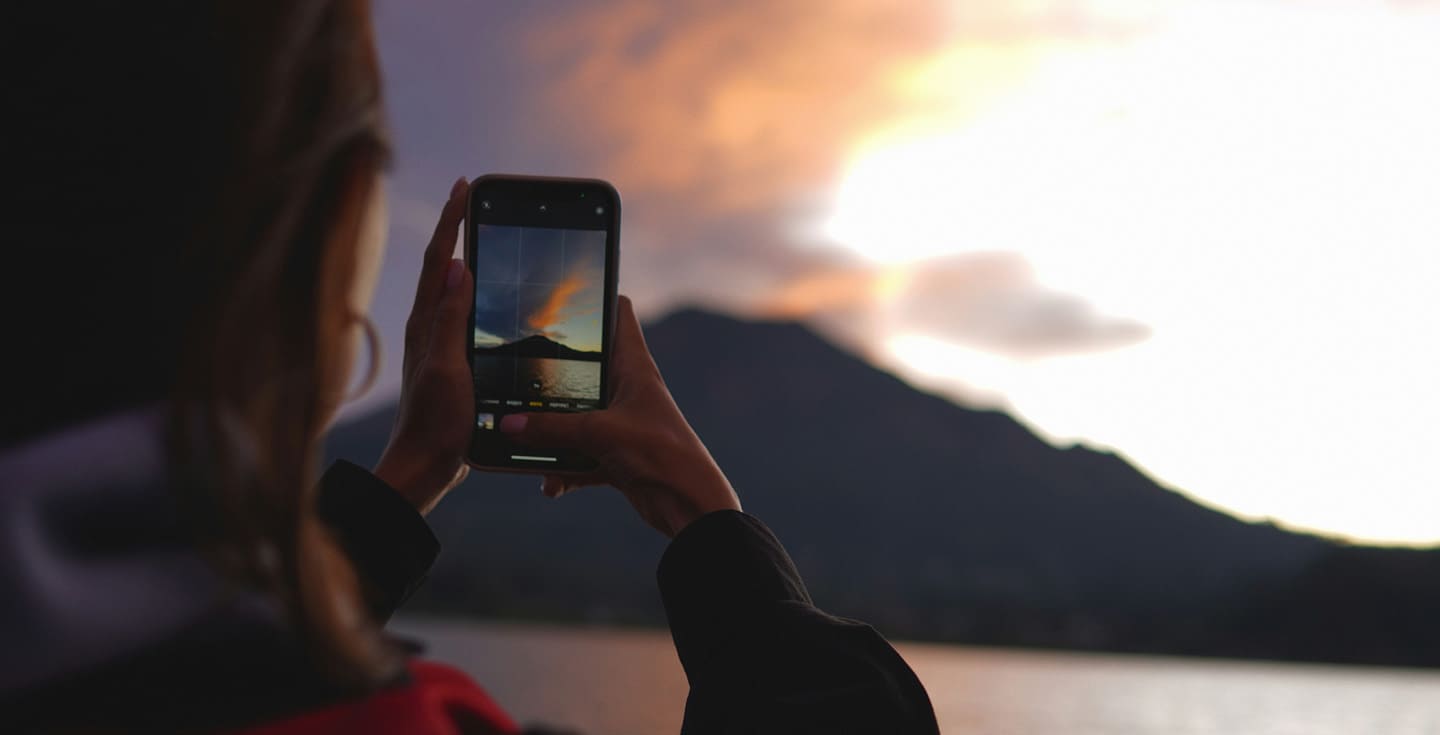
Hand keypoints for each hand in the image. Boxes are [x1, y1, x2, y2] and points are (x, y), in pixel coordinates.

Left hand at [374, 177, 474, 514]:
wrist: (425, 464)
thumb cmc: (436, 421)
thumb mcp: (447, 366)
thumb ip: (450, 318)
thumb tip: (458, 266)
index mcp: (426, 323)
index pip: (441, 259)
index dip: (453, 220)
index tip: (466, 187)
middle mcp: (428, 328)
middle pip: (444, 266)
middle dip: (458, 229)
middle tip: (474, 200)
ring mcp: (438, 344)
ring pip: (452, 289)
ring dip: (466, 257)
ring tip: (483, 235)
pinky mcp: (450, 362)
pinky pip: (462, 314)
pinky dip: (475, 292)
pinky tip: (489, 298)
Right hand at [498, 295, 741, 537]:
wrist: (691, 508)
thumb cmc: (660, 454)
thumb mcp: (600, 434)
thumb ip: (551, 429)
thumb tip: (506, 424)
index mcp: (634, 367)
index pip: (619, 313)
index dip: (596, 296)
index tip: (560, 291)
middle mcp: (627, 389)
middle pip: (584, 366)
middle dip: (551, 371)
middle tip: (514, 367)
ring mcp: (621, 422)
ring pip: (576, 415)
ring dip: (551, 430)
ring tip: (520, 438)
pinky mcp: (617, 455)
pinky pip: (579, 456)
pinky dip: (563, 470)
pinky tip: (549, 486)